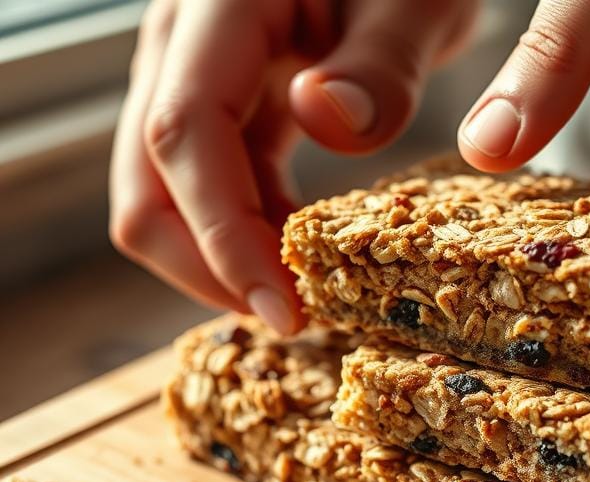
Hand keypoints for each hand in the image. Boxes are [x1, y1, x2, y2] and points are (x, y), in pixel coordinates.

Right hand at [110, 0, 476, 332]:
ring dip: (227, 258)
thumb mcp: (418, 1)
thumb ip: (382, 61)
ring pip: (167, 196)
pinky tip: (300, 258)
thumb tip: (324, 118)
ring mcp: (194, 77)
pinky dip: (247, 233)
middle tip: (291, 318)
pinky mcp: (222, 104)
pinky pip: (209, 186)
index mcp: (220, 3)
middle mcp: (184, 43)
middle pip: (147, 181)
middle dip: (208, 266)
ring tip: (304, 296)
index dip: (223, 233)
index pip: (185, 131)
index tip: (282, 308)